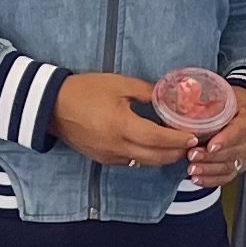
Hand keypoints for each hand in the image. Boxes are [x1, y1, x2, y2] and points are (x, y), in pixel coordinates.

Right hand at [51, 72, 198, 171]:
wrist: (51, 106)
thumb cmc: (85, 90)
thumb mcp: (119, 84)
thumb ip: (147, 92)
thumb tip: (169, 96)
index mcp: (122, 126)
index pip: (159, 139)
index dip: (178, 139)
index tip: (194, 136)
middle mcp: (117, 147)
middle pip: (156, 157)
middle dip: (176, 153)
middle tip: (192, 144)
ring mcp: (109, 156)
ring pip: (144, 163)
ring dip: (162, 157)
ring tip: (177, 147)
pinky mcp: (103, 159)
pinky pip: (131, 162)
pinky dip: (146, 156)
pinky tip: (152, 146)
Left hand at [186, 83, 245, 189]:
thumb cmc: (239, 103)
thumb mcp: (231, 96)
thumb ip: (214, 101)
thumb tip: (187, 103)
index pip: (240, 131)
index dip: (225, 140)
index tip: (210, 146)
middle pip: (232, 152)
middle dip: (210, 157)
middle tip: (191, 156)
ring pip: (229, 166)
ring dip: (208, 170)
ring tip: (191, 169)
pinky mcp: (241, 166)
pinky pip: (227, 177)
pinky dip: (211, 180)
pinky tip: (196, 179)